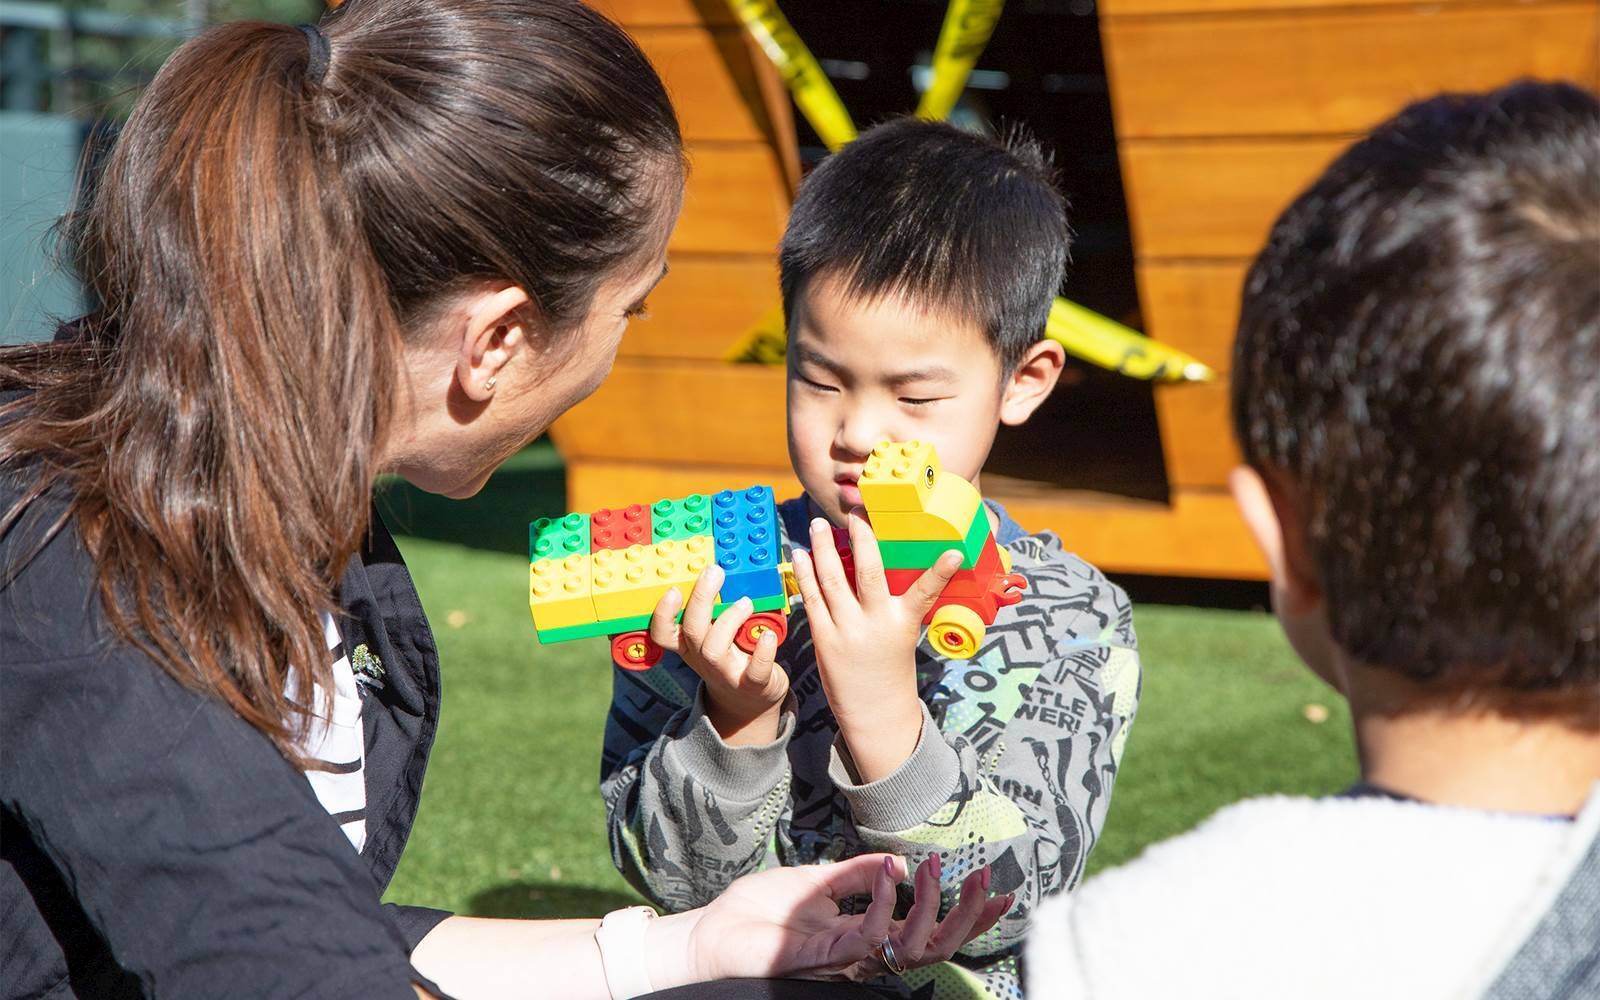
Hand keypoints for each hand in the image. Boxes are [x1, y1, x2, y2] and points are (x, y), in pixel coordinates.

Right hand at [649, 564, 787, 744]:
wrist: (749, 701)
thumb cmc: (731, 658)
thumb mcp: (713, 637)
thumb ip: (712, 610)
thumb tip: (716, 569)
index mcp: (690, 645)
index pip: (663, 632)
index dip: (663, 613)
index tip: (672, 588)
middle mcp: (703, 658)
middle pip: (691, 631)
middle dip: (700, 599)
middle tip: (714, 572)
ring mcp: (726, 673)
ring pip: (714, 648)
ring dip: (729, 620)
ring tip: (746, 602)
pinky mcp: (752, 684)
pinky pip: (754, 670)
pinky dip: (762, 652)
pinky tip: (770, 635)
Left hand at [675, 854, 1011, 984]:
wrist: (711, 932)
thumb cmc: (758, 912)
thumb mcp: (815, 880)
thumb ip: (857, 874)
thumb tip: (898, 858)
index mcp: (867, 933)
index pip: (929, 931)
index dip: (968, 915)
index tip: (999, 889)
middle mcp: (864, 951)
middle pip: (935, 946)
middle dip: (968, 917)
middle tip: (987, 880)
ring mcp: (846, 957)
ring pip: (912, 947)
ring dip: (932, 906)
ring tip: (934, 868)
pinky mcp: (824, 956)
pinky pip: (870, 935)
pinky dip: (886, 902)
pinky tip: (892, 872)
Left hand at [791, 512, 960, 779]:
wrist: (875, 711)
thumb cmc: (891, 669)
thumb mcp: (903, 635)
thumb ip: (894, 603)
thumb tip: (876, 567)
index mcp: (903, 623)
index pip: (925, 592)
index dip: (940, 572)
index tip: (954, 553)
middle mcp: (876, 624)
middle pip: (868, 573)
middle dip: (861, 539)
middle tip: (855, 514)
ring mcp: (847, 631)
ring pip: (832, 580)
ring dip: (823, 548)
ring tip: (817, 524)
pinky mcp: (824, 639)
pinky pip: (813, 599)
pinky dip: (806, 575)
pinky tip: (801, 555)